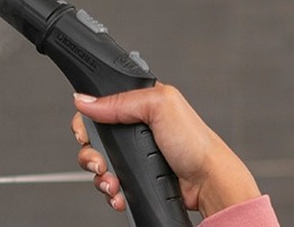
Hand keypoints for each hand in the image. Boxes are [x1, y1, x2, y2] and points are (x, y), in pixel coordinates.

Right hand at [71, 83, 260, 217]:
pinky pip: (110, 182)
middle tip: (100, 161)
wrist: (207, 181)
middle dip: (91, 153)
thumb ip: (121, 100)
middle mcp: (134, 127)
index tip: (87, 133)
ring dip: (100, 175)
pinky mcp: (135, 175)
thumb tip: (86, 101)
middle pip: (93, 137)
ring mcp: (134, 153)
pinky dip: (110, 190)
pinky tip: (120, 192)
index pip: (100, 104)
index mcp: (140, 102)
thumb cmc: (195, 142)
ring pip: (98, 163)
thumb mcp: (159, 106)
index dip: (88, 119)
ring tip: (112, 181)